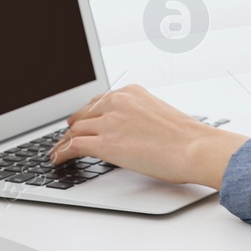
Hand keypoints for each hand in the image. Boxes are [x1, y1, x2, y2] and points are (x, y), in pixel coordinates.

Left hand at [49, 85, 246, 188]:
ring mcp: (109, 121)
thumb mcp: (158, 113)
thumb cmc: (184, 137)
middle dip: (73, 127)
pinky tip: (58, 159)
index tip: (80, 121)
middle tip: (67, 137)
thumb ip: (137, 115)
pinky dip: (61, 153)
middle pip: (83, 115)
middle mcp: (117, 101)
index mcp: (131, 91)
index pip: (98, 101)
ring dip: (64, 142)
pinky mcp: (105, 143)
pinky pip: (73, 146)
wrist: (193, 147)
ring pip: (75, 131)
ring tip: (57, 151)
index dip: (86, 114)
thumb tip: (127, 130)